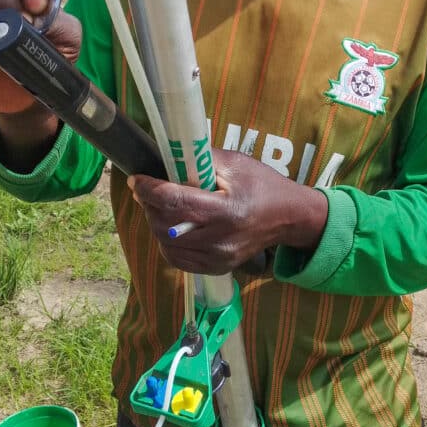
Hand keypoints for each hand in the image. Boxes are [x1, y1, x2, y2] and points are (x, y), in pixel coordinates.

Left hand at [128, 148, 327, 274]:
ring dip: (156, 223)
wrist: (288, 217)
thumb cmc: (262, 185)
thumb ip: (200, 161)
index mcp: (226, 210)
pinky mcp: (217, 268)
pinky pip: (178, 259)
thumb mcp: (235, 164)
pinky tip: (172, 227)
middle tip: (147, 191)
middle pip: (165, 226)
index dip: (149, 190)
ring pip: (167, 244)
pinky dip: (167, 242)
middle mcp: (221, 239)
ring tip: (160, 207)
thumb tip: (166, 159)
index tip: (137, 180)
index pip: (175, 202)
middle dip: (149, 206)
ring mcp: (218, 258)